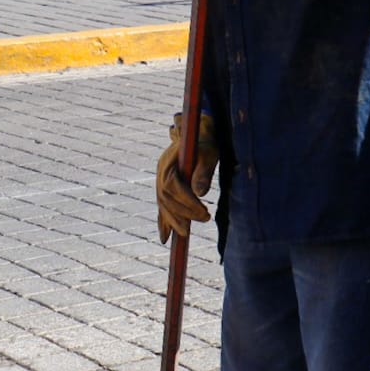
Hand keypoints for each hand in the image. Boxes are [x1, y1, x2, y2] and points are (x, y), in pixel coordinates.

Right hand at [156, 113, 220, 243]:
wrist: (198, 132)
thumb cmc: (206, 142)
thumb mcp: (210, 153)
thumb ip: (204, 172)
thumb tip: (201, 193)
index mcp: (169, 161)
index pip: (173, 187)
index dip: (187, 202)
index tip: (204, 212)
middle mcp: (161, 171)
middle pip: (165, 198)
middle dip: (181, 214)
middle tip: (201, 222)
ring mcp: (160, 179)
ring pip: (162, 204)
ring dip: (173, 221)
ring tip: (186, 233)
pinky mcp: (164, 186)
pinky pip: (161, 207)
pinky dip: (163, 223)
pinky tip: (165, 238)